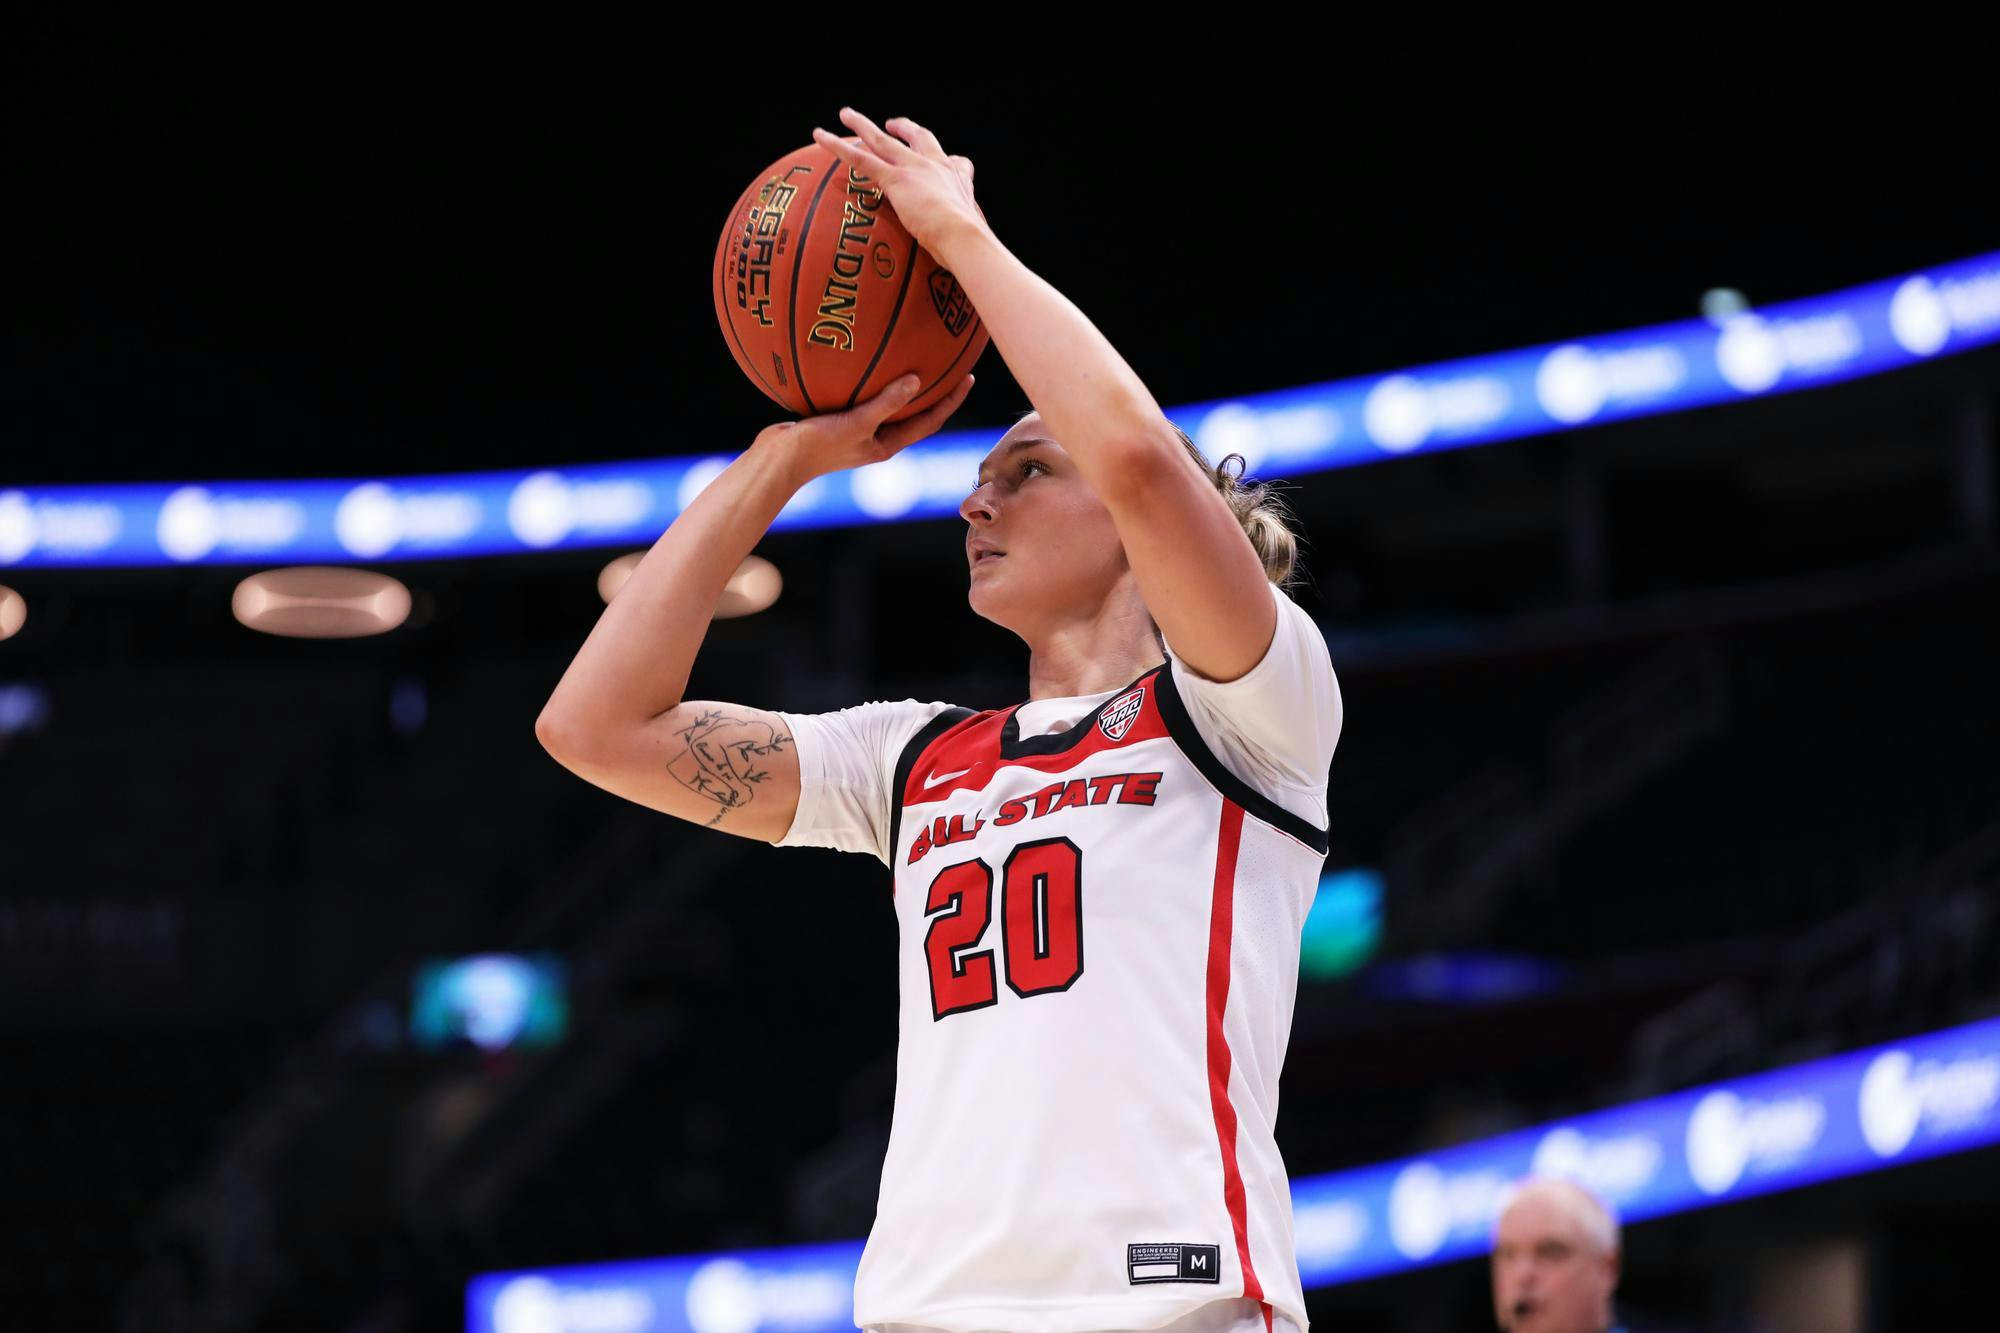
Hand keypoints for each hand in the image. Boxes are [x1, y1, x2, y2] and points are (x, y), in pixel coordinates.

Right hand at [756, 371, 975, 484]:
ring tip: (911, 353)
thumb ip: (886, 402)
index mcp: (887, 444)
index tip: (969, 377)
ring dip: (900, 382)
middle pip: (914, 411)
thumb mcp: (857, 422)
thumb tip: (917, 379)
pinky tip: (861, 353)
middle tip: (950, 362)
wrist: (777, 460)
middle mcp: (876, 438)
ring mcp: (855, 428)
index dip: (951, 400)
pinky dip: (865, 376)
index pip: (929, 420)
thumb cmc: (818, 446)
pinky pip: (859, 393)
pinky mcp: (835, 418)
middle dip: (933, 390)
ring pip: (886, 402)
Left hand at [811, 109, 988, 258]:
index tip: (940, 158)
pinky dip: (838, 146)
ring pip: (882, 140)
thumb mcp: (971, 234)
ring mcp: (914, 168)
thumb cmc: (969, 244)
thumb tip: (962, 255)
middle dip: (903, 127)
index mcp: (958, 179)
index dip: (945, 158)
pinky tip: (820, 136)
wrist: (964, 236)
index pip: (954, 162)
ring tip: (846, 114)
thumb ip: (963, 237)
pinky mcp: (895, 179)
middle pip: (917, 137)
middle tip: (891, 123)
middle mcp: (937, 165)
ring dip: (862, 125)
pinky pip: (860, 159)